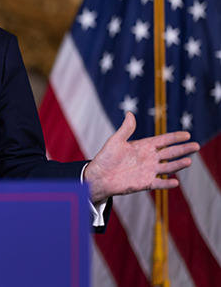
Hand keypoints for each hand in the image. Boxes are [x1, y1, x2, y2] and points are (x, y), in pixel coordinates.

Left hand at [84, 112, 199, 204]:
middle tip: (196, 145)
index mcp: (144, 146)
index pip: (163, 141)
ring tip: (189, 161)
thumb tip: (129, 113)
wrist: (99, 175)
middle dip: (183, 149)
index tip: (187, 134)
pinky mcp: (145, 183)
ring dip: (178, 165)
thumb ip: (126, 129)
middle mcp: (149, 158)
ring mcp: (148, 171)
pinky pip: (159, 183)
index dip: (174, 138)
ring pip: (168, 167)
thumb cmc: (106, 157)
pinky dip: (167, 183)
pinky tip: (175, 182)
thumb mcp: (116, 140)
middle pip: (170, 153)